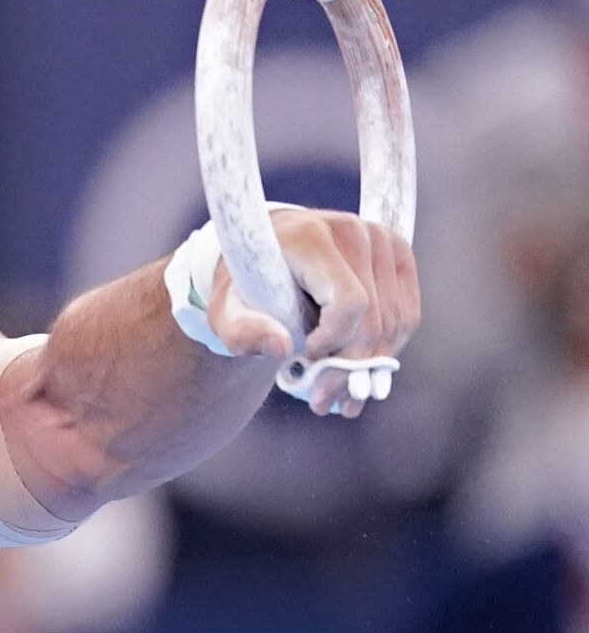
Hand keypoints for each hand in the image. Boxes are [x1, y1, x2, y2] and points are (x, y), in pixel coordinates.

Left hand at [204, 208, 420, 417]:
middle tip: (325, 401)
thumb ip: (243, 331)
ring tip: (342, 394)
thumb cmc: (245, 283)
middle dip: (351, 368)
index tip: (304, 358)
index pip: (349, 302)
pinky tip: (362, 371)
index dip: (334, 341)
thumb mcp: (225, 310)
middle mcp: (352, 231)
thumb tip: (281, 348)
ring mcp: (381, 239)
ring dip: (372, 366)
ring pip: (396, 321)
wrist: (264, 250)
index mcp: (309, 237)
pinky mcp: (398, 253)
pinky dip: (388, 348)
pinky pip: (407, 314)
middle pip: (374, 318)